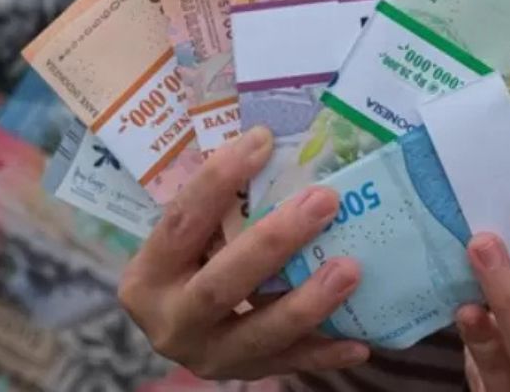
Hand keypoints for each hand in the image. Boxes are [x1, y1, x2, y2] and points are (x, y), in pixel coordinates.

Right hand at [118, 127, 370, 379]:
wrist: (183, 329)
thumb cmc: (194, 262)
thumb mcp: (190, 239)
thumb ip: (221, 207)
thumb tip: (278, 141)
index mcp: (149, 274)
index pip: (181, 222)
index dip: (218, 180)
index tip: (263, 140)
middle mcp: (170, 320)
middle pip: (220, 284)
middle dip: (274, 242)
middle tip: (324, 201)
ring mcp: (207, 354)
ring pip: (259, 333)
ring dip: (308, 302)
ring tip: (350, 268)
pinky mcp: (243, 375)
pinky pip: (291, 364)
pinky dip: (326, 354)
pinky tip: (360, 340)